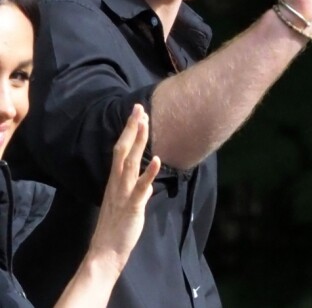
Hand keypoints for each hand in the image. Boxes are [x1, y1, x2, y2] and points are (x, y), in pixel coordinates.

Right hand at [87, 104, 160, 273]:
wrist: (105, 251)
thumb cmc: (117, 225)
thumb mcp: (126, 201)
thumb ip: (136, 188)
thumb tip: (147, 183)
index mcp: (116, 179)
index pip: (122, 149)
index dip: (129, 130)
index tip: (137, 112)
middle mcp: (118, 182)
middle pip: (124, 149)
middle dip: (132, 128)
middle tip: (139, 108)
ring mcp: (124, 192)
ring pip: (131, 163)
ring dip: (138, 143)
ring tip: (145, 124)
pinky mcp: (133, 205)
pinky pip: (141, 188)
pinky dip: (149, 174)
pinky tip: (157, 161)